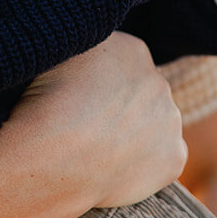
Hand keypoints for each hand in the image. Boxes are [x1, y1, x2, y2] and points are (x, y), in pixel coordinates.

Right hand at [16, 33, 186, 213]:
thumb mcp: (55, 55)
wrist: (52, 156)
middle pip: (139, 93)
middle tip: (86, 125)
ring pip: (153, 126)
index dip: (96, 82)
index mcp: (131, 50)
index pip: (119, 62)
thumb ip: (80, 47)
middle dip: (119, 106)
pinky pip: (162, 160)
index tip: (76, 97)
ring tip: (96, 151)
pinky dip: (143, 166)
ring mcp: (170, 121)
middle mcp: (159, 81)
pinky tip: (114, 170)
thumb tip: (80, 52)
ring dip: (133, 134)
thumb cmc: (43, 103)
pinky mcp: (174, 158)